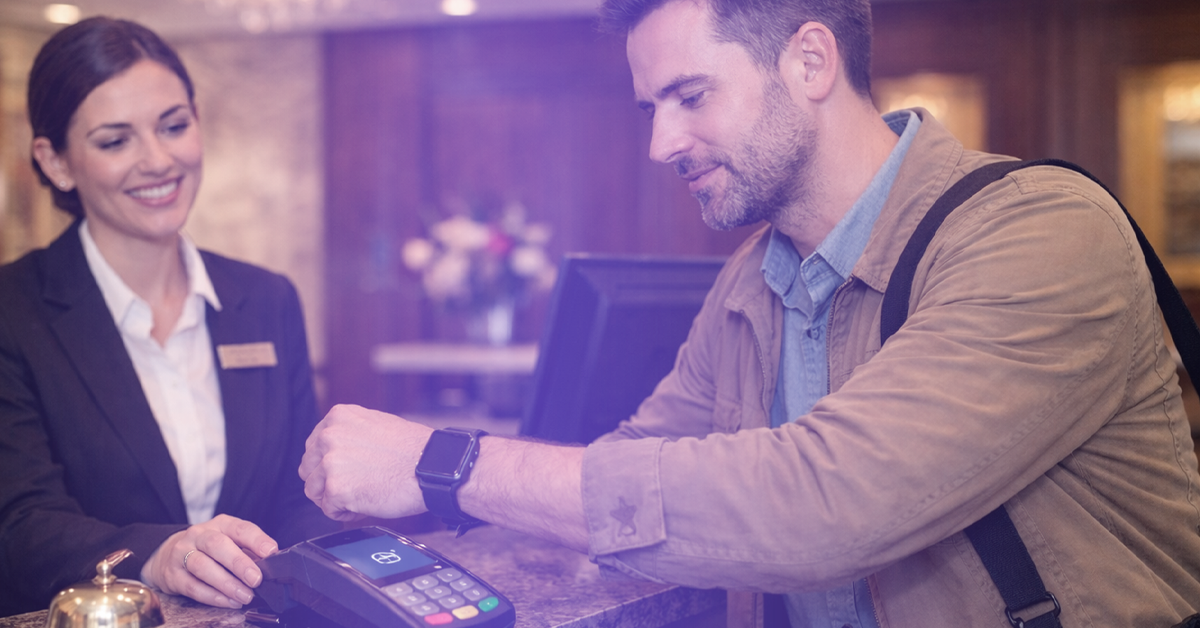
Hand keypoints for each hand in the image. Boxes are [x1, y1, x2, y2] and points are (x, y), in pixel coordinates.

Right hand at [139, 514, 277, 608]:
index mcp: (220, 525)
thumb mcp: (229, 542)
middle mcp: (199, 535)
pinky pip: (193, 587)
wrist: (168, 555)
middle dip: (239, 563)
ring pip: (203, 567)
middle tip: (256, 579)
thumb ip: (248, 551)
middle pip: (217, 545)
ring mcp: (182, 554)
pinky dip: (213, 596)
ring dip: (227, 584)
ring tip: (245, 596)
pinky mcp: (172, 575)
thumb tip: (270, 565)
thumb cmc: (208, 550)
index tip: (271, 552)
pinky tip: (228, 602)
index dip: (256, 539)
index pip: (240, 528)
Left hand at [299, 404, 433, 520]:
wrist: (433, 468)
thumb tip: (333, 450)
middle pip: (308, 469)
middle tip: (354, 486)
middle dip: (327, 482)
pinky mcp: (336, 489)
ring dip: (334, 498)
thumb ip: (349, 433)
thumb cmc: (413, 450)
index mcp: (338, 417)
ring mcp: (331, 462)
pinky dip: (345, 513)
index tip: (346, 471)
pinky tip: (365, 505)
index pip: (313, 446)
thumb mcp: (376, 425)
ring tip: (361, 496)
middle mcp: (329, 436)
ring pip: (314, 491)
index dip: (329, 464)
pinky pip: (328, 510)